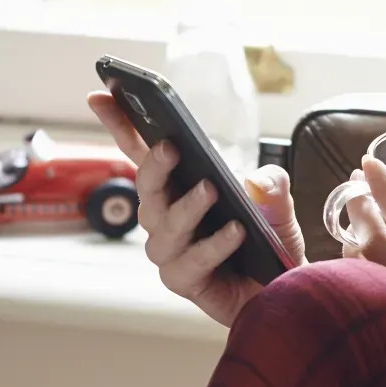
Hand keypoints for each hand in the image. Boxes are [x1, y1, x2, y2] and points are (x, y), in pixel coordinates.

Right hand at [87, 91, 306, 328]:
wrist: (284, 290)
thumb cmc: (268, 244)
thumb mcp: (276, 204)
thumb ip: (270, 184)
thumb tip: (256, 180)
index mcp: (178, 187)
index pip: (141, 151)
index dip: (119, 124)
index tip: (101, 95)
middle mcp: (166, 217)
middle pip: (148, 188)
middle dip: (155, 166)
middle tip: (172, 146)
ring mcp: (171, 251)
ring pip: (164, 226)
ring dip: (187, 206)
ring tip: (212, 190)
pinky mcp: (184, 281)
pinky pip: (191, 262)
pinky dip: (213, 245)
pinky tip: (235, 231)